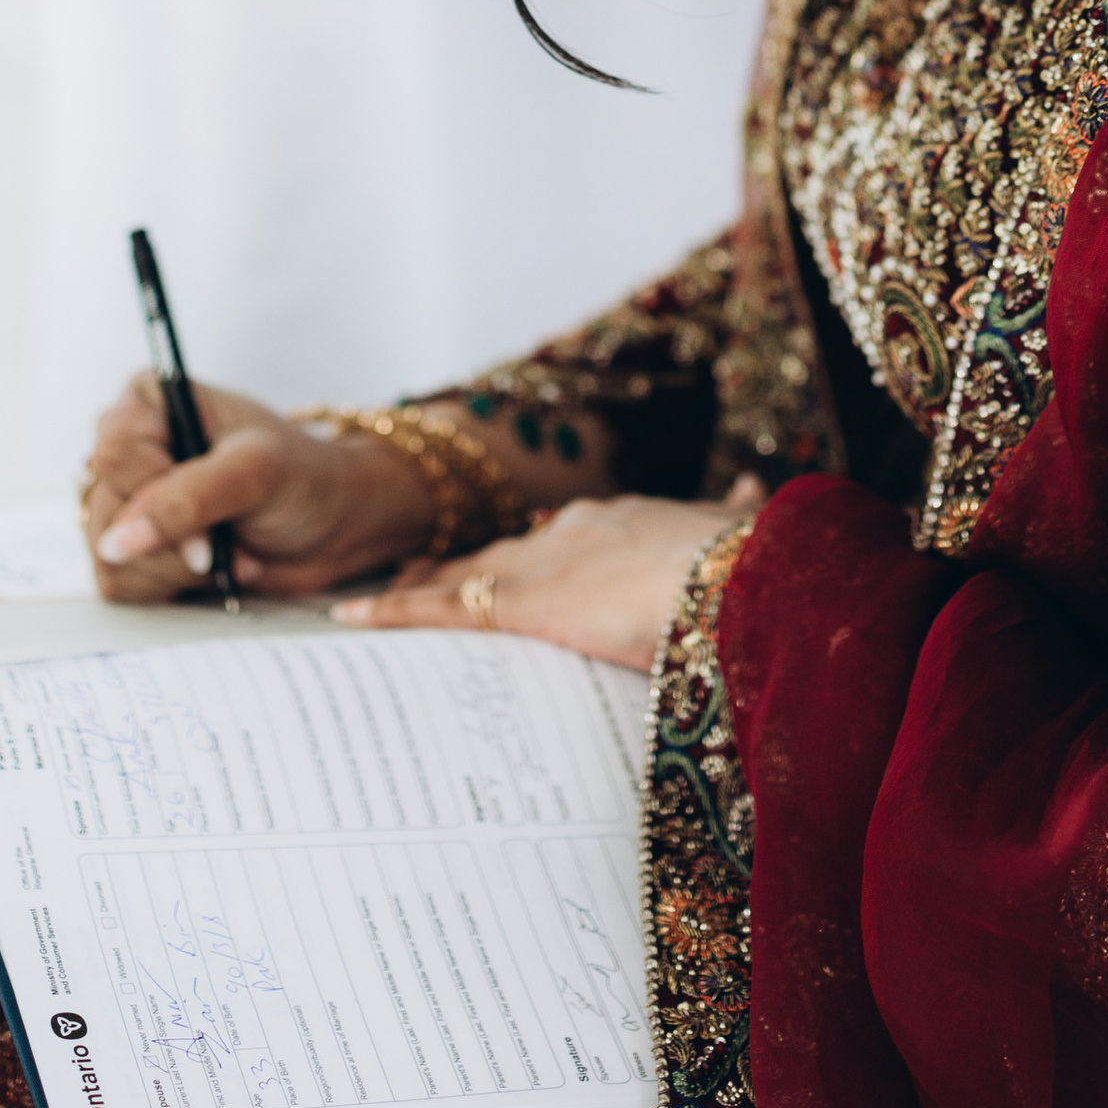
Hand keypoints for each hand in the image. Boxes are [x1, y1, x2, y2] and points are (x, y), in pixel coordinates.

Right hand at [80, 378, 436, 603]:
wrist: (334, 523)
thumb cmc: (303, 477)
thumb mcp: (255, 473)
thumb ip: (187, 500)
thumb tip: (117, 541)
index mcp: (151, 403)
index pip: (116, 454)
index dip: (153, 501)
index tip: (204, 539)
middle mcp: (132, 447)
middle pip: (107, 511)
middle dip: (173, 544)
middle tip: (224, 549)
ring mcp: (129, 501)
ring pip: (110, 555)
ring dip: (177, 569)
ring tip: (228, 555)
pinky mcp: (137, 548)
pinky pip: (121, 582)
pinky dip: (171, 587)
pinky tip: (212, 571)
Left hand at [332, 489, 757, 671]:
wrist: (728, 574)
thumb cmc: (741, 568)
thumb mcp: (732, 537)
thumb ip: (731, 516)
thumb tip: (754, 493)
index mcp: (620, 522)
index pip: (559, 538)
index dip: (530, 550)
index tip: (512, 558)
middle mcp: (570, 530)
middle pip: (501, 547)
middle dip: (464, 563)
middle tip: (423, 574)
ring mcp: (539, 561)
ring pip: (461, 572)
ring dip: (420, 585)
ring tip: (381, 597)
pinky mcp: (515, 600)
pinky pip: (438, 606)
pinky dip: (393, 607)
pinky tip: (353, 614)